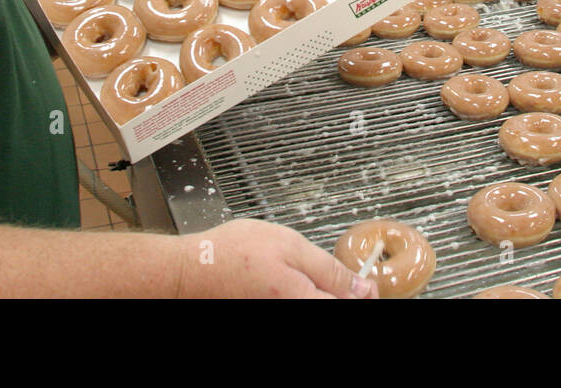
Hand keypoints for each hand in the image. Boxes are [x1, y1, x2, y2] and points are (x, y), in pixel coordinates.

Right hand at [174, 219, 377, 298]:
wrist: (191, 270)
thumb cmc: (232, 254)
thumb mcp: (290, 246)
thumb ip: (330, 269)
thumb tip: (362, 286)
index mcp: (304, 301)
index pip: (349, 305)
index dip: (365, 295)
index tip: (369, 285)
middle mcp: (292, 314)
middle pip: (330, 308)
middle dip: (342, 296)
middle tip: (346, 281)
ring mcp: (277, 315)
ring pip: (312, 306)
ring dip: (320, 294)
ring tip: (311, 278)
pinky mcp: (266, 311)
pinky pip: (294, 305)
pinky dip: (300, 296)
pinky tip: (290, 284)